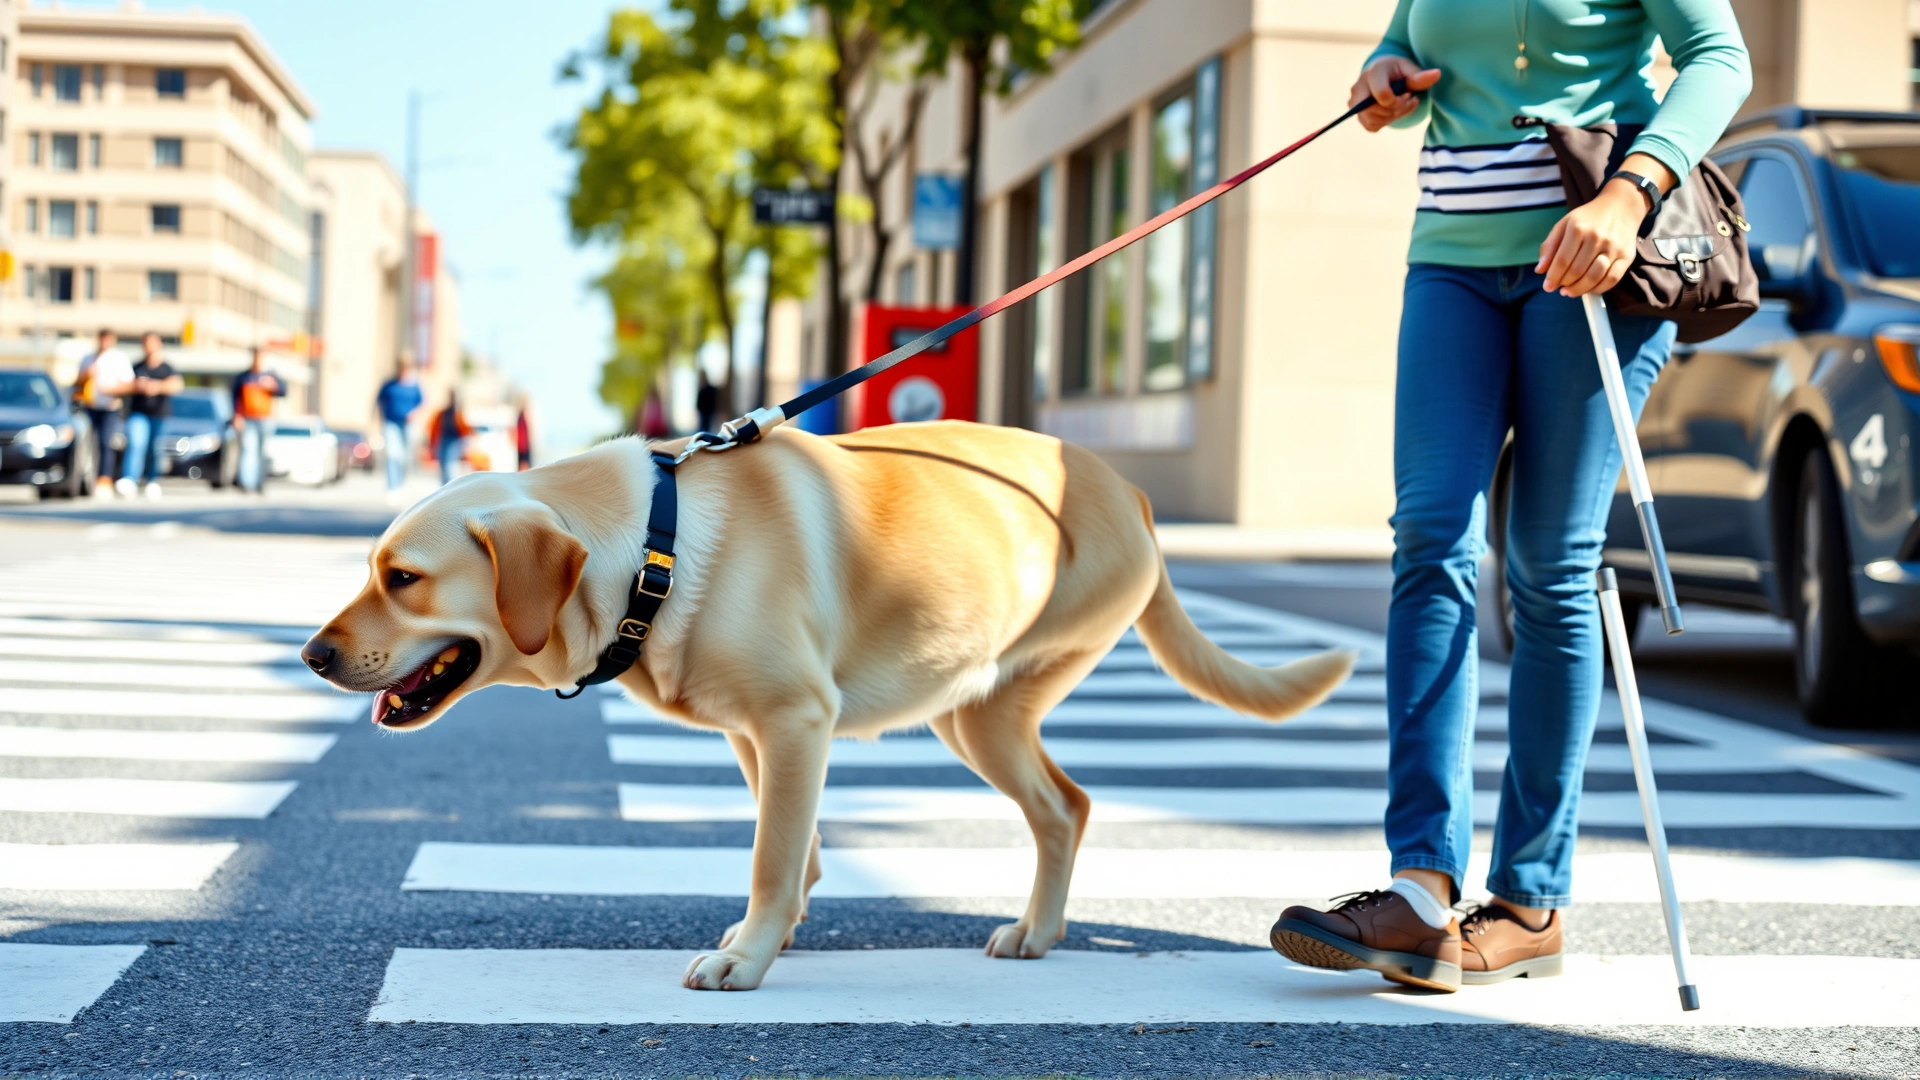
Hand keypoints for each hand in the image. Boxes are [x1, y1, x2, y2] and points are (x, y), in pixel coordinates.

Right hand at [1348, 57, 1439, 132]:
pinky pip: (1372, 126)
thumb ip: (1421, 76)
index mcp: (1373, 73)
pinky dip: (1385, 122)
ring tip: (1403, 105)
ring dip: (1393, 116)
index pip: (1381, 95)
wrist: (1384, 73)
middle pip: (1375, 110)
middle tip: (1408, 100)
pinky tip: (1393, 112)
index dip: (1398, 101)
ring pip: (1374, 120)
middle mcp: (1358, 88)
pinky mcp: (1358, 115)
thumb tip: (1437, 74)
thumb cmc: (1398, 71)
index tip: (1409, 94)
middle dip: (1396, 109)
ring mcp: (1354, 103)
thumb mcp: (1410, 70)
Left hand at [1538, 153, 1675, 296]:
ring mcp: (1613, 247)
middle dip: (1564, 283)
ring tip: (1570, 291)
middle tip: (1559, 287)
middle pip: (1577, 270)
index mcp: (1578, 228)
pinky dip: (1598, 289)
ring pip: (1594, 277)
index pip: (1562, 260)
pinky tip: (1588, 289)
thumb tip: (1540, 270)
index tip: (1548, 286)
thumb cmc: (1588, 218)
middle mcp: (1596, 237)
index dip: (1553, 277)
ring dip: (1579, 289)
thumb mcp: (1564, 224)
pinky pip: (1612, 279)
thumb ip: (1550, 246)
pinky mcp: (1627, 256)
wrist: (1621, 207)